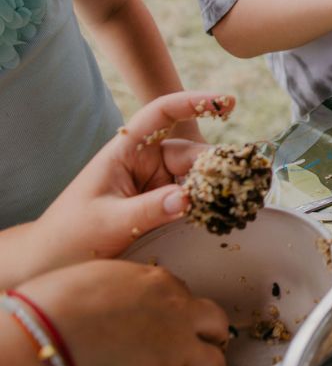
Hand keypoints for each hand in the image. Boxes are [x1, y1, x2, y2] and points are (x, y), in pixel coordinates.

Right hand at [16, 260, 226, 365]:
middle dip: (212, 337)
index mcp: (159, 282)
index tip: (171, 323)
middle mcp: (177, 312)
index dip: (179, 313)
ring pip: (213, 363)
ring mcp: (175, 348)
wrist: (50, 327)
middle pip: (216, 323)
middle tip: (203, 348)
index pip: (184, 296)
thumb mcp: (100, 276)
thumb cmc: (59, 302)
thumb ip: (122, 288)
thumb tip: (118, 298)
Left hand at [26, 91, 234, 276]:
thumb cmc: (70, 236)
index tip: (227, 102)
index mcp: (126, 150)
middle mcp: (145, 162)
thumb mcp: (109, 222)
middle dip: (216, 164)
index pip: (162, 113)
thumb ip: (149, 209)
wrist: (53, 263)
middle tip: (243, 180)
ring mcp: (156, 184)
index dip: (194, 102)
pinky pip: (193, 199)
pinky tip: (225, 215)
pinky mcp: (163, 205)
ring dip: (217, 188)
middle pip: (191, 153)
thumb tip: (188, 197)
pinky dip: (209, 205)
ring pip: (197, 177)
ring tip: (240, 202)